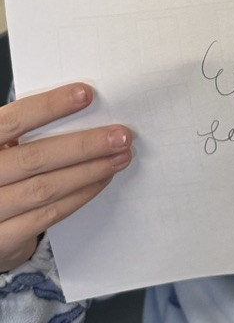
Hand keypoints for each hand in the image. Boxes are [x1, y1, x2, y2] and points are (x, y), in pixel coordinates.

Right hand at [0, 83, 131, 271]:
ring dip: (89, 172)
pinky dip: (79, 196)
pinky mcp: (2, 239)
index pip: (14, 120)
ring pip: (45, 189)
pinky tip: (100, 181)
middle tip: (120, 136)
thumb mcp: (5, 145)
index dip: (49, 106)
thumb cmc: (1, 170)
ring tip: (119, 157)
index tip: (86, 94)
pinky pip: (47, 216)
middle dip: (84, 146)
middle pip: (34, 158)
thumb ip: (30, 131)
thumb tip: (86, 104)